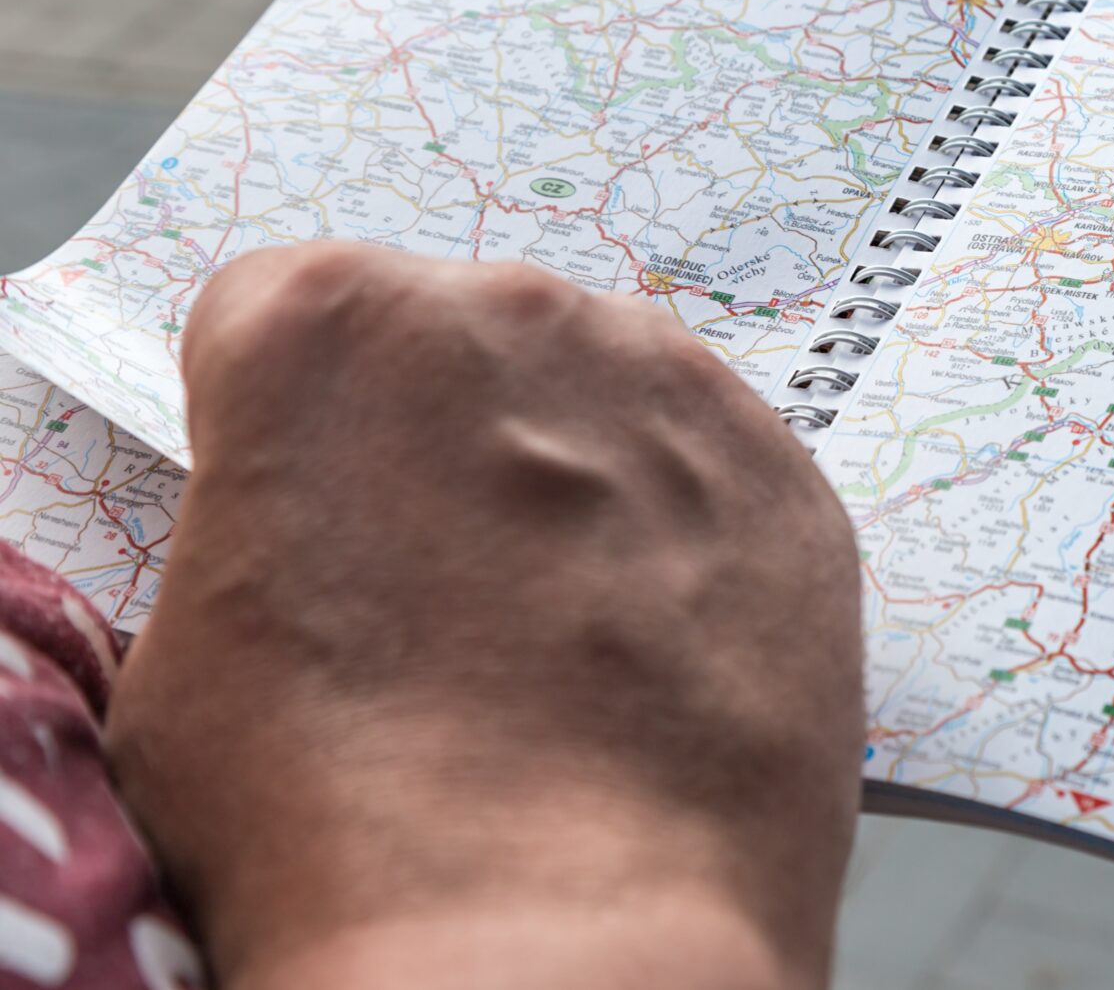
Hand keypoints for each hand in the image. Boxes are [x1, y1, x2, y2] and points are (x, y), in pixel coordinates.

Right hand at [104, 245, 863, 988]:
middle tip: (438, 589)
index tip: (311, 510)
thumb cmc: (339, 818)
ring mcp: (673, 385)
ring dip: (576, 478)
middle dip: (443, 439)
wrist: (554, 939)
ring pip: (602, 395)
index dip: (292, 432)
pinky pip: (719, 470)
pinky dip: (690, 539)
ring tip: (555, 638)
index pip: (289, 319)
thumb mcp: (197, 646)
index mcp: (333, 323)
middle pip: (459, 341)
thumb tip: (321, 516)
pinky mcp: (791, 473)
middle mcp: (514, 311)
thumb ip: (271, 515)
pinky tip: (654, 652)